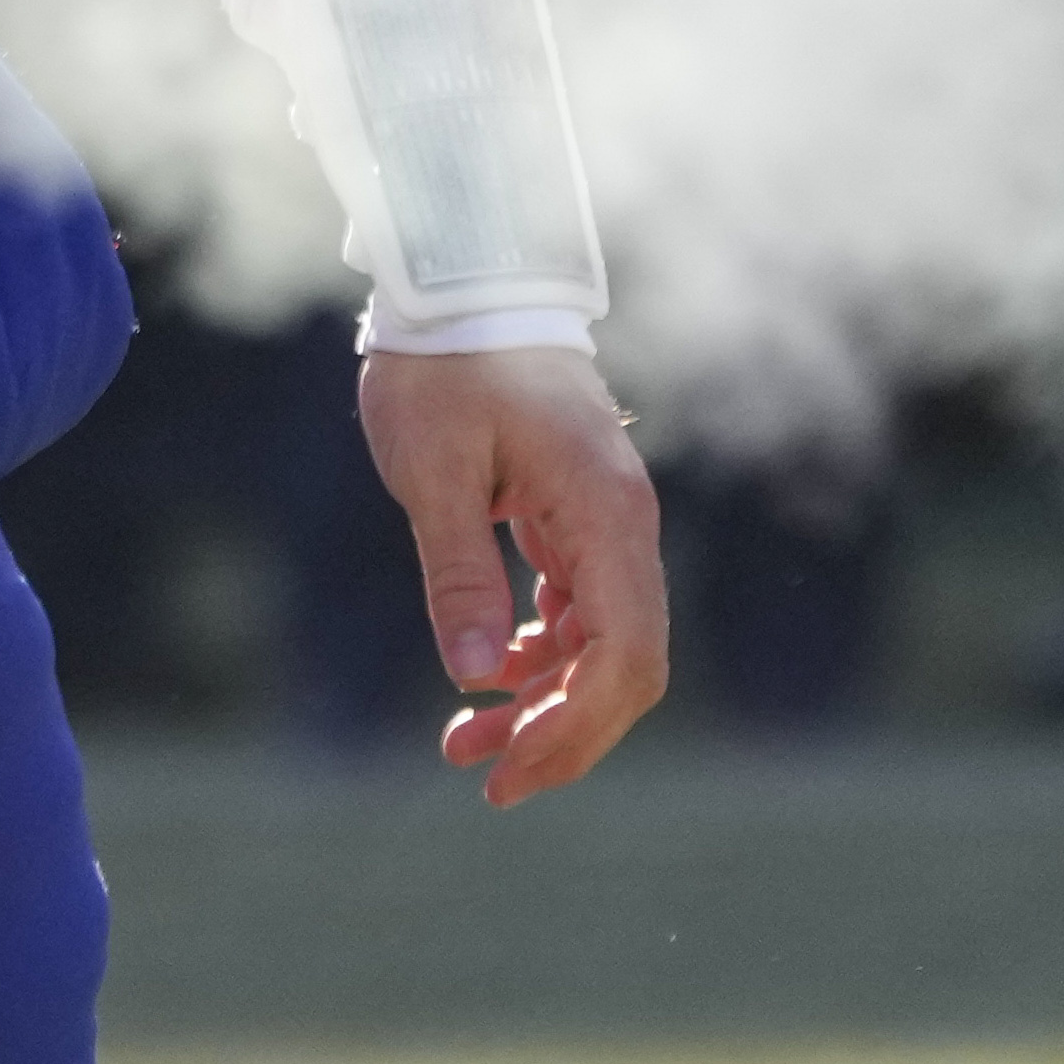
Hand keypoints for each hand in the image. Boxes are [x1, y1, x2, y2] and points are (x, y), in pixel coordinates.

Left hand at [356, 343, 663, 805]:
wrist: (462, 286)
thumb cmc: (444, 367)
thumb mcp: (435, 472)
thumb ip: (460, 574)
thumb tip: (476, 682)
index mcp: (606, 512)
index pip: (627, 652)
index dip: (577, 727)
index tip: (507, 768)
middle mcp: (625, 524)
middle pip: (628, 666)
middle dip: (563, 733)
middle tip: (483, 777)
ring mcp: (607, 523)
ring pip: (603, 646)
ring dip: (547, 703)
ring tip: (464, 744)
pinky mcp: (580, 520)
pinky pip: (581, 612)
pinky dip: (542, 659)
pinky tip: (489, 676)